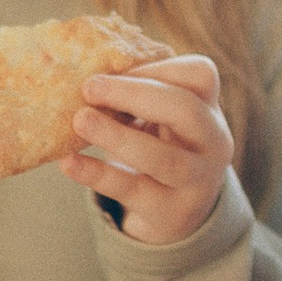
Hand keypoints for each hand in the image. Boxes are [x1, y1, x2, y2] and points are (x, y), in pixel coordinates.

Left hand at [66, 56, 236, 247]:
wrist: (177, 214)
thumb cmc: (161, 148)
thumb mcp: (161, 120)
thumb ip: (138, 97)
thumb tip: (88, 78)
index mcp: (210, 109)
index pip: (200, 75)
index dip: (157, 67)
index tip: (114, 69)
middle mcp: (212, 143)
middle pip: (186, 111)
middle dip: (136, 94)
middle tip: (90, 87)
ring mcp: (196, 181)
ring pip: (162, 157)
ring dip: (117, 136)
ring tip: (80, 120)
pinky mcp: (170, 212)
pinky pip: (132, 190)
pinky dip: (97, 175)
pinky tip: (69, 162)